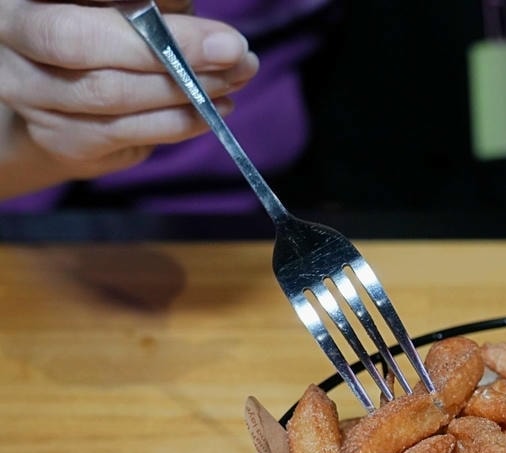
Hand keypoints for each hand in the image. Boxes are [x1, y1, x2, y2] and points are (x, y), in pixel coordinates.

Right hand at [0, 0, 257, 189]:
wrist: (61, 97)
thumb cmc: (104, 32)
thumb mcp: (123, 8)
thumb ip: (154, 9)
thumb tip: (215, 37)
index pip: (82, 0)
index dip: (148, 16)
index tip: (217, 32)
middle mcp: (11, 39)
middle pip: (79, 42)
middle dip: (168, 50)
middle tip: (235, 54)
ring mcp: (27, 92)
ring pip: (108, 93)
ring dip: (185, 90)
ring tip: (234, 80)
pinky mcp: (58, 137)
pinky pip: (125, 132)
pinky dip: (179, 121)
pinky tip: (213, 110)